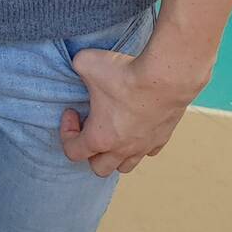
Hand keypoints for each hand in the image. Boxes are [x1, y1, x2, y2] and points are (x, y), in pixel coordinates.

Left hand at [57, 43, 204, 178]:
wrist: (165, 78)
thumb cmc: (125, 75)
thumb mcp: (85, 62)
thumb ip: (76, 67)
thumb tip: (78, 64)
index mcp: (100, 138)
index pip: (73, 152)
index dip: (66, 132)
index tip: (72, 111)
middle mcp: (122, 149)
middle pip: (100, 168)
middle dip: (90, 151)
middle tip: (91, 125)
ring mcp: (144, 146)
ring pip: (125, 166)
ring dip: (114, 153)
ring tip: (112, 128)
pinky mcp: (162, 138)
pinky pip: (148, 151)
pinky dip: (138, 144)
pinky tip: (135, 122)